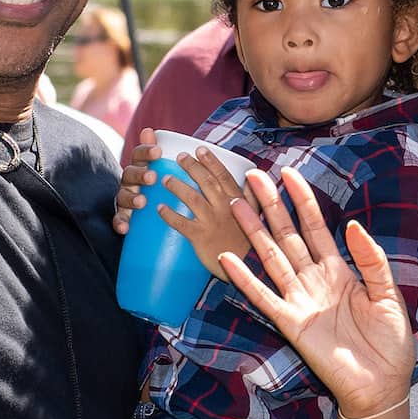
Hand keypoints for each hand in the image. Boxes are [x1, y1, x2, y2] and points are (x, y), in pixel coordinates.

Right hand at [111, 130, 160, 233]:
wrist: (150, 212)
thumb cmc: (162, 187)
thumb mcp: (167, 171)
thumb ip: (168, 155)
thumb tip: (155, 131)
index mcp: (141, 166)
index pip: (140, 155)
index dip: (147, 151)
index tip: (158, 151)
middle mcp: (130, 180)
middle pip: (131, 174)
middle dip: (141, 174)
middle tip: (152, 177)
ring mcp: (125, 197)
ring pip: (124, 195)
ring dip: (132, 198)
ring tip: (141, 201)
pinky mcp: (123, 215)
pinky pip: (119, 218)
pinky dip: (120, 222)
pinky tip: (124, 228)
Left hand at [157, 148, 252, 276]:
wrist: (250, 269)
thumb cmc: (251, 242)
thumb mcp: (257, 215)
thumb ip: (253, 195)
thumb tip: (253, 175)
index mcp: (238, 201)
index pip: (223, 175)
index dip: (210, 160)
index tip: (199, 149)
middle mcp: (225, 208)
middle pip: (206, 181)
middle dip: (191, 167)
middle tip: (179, 157)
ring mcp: (212, 222)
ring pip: (192, 198)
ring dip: (177, 186)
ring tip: (164, 179)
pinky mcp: (201, 237)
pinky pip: (181, 224)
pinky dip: (169, 215)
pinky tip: (159, 208)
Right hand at [221, 166, 415, 418]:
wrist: (381, 384)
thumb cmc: (390, 342)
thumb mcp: (388, 295)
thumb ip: (372, 260)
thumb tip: (352, 224)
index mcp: (340, 270)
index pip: (316, 227)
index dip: (302, 200)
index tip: (288, 174)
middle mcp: (314, 280)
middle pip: (287, 235)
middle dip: (271, 205)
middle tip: (252, 176)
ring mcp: (300, 300)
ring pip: (271, 257)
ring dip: (253, 232)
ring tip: (236, 205)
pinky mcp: (290, 324)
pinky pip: (263, 297)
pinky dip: (244, 278)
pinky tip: (227, 258)